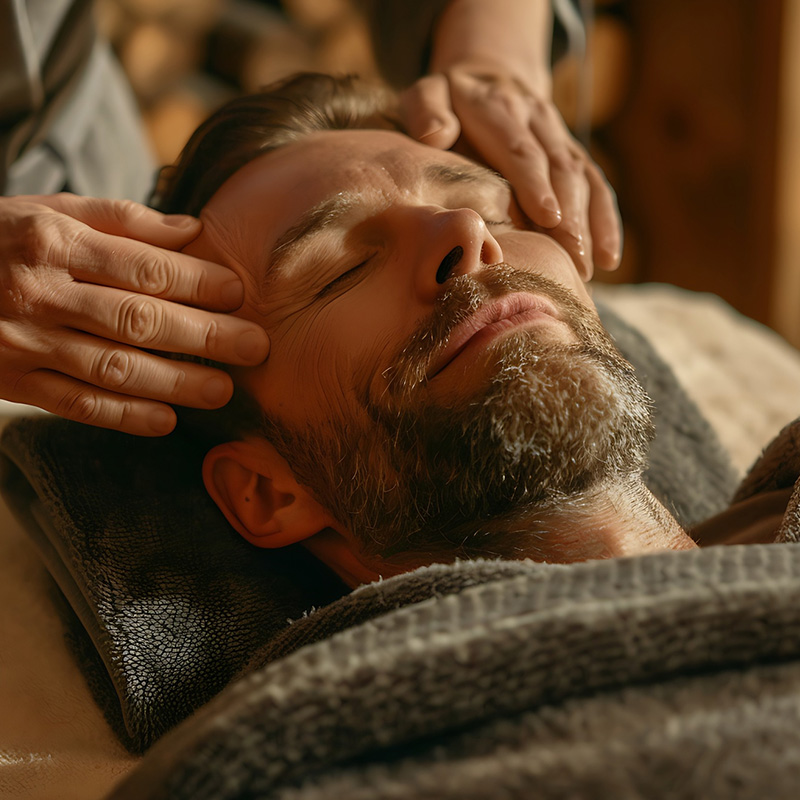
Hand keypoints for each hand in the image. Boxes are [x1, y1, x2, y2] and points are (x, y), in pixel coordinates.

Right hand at [0, 194, 269, 435]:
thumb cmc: (0, 239)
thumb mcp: (50, 211)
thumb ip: (122, 220)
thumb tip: (194, 231)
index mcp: (52, 243)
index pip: (142, 268)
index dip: (196, 283)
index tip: (239, 293)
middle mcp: (39, 294)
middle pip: (138, 320)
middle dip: (204, 336)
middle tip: (254, 348)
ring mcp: (23, 343)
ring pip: (113, 368)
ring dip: (175, 383)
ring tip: (223, 390)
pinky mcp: (13, 382)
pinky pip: (76, 404)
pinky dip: (124, 416)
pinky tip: (167, 422)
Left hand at [400, 64, 622, 280]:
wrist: (487, 76)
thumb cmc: (448, 101)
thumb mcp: (427, 94)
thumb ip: (426, 110)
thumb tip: (436, 135)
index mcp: (500, 108)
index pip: (521, 149)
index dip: (536, 183)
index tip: (549, 217)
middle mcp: (537, 119)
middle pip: (561, 169)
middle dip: (570, 217)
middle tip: (572, 259)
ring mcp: (560, 137)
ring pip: (584, 180)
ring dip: (589, 226)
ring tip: (586, 268)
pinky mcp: (574, 154)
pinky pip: (597, 186)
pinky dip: (606, 222)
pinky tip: (608, 258)